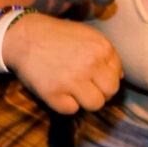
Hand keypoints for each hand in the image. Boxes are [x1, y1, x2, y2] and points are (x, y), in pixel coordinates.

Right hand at [2, 13, 122, 113]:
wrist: (26, 37)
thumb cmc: (59, 37)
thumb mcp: (89, 37)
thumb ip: (107, 55)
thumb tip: (121, 77)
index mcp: (102, 49)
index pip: (117, 75)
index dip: (107, 79)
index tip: (95, 77)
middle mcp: (91, 64)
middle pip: (110, 92)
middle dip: (101, 93)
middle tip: (88, 88)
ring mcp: (72, 79)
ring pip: (95, 104)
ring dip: (86, 101)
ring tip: (75, 92)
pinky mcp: (53, 93)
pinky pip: (70, 110)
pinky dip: (65, 104)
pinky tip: (59, 92)